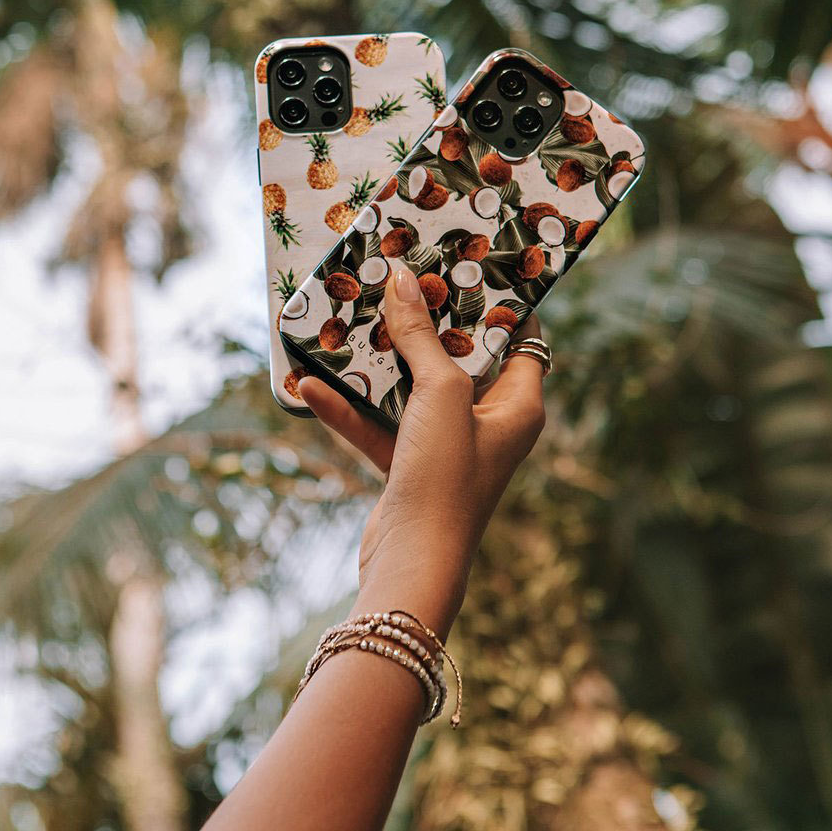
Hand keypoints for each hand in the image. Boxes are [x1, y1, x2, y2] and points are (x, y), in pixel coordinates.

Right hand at [299, 263, 545, 636]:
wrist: (412, 562)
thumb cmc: (446, 476)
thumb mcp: (440, 394)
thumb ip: (421, 336)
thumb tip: (404, 281)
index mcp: (518, 404)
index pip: (521, 339)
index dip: (500, 304)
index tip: (469, 268)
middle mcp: (488, 421)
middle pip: (459, 359)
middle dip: (426, 324)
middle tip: (400, 281)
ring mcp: (448, 444)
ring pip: (413, 390)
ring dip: (379, 364)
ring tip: (349, 323)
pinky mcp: (410, 465)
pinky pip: (380, 424)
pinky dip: (350, 408)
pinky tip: (310, 387)